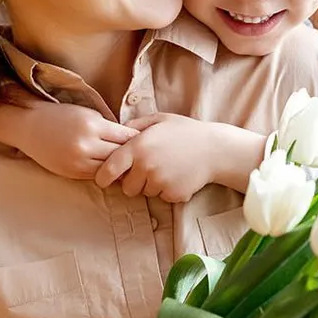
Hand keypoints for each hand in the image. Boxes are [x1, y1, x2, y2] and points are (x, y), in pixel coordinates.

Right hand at [0, 100, 136, 180]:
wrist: (30, 127)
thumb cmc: (61, 116)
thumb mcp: (88, 114)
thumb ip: (109, 128)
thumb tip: (132, 140)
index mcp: (93, 125)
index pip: (127, 137)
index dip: (138, 140)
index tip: (146, 141)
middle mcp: (87, 145)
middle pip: (121, 155)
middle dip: (132, 156)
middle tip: (144, 157)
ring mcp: (79, 161)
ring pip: (110, 169)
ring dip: (120, 168)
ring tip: (130, 166)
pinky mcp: (72, 172)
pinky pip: (96, 175)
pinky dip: (105, 173)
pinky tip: (112, 171)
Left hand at [94, 114, 226, 202]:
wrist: (215, 149)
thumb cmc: (185, 132)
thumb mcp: (159, 119)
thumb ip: (135, 125)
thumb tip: (117, 132)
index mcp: (138, 148)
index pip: (108, 169)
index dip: (103, 177)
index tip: (104, 179)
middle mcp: (146, 167)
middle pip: (127, 188)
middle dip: (134, 182)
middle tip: (147, 170)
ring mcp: (160, 182)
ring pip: (145, 193)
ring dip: (152, 185)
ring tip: (167, 169)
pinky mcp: (173, 194)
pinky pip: (162, 197)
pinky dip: (167, 190)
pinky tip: (178, 176)